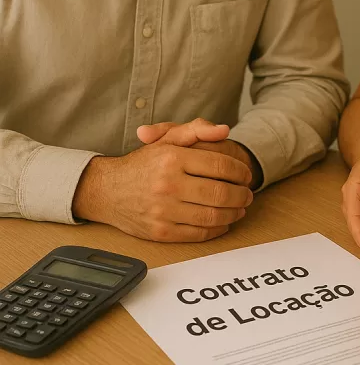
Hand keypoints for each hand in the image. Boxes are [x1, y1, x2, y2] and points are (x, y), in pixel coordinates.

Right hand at [73, 123, 253, 240]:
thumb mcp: (166, 139)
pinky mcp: (161, 232)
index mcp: (172, 159)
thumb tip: (224, 130)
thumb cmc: (141, 164)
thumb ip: (196, 130)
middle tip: (248, 193)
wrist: (107, 190)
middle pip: (221, 192)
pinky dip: (217, 229)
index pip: (219, 164)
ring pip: (213, 215)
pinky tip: (222, 222)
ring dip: (234, 213)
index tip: (245, 174)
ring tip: (240, 208)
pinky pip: (199, 234)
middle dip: (242, 194)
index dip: (240, 171)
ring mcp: (164, 211)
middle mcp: (168, 184)